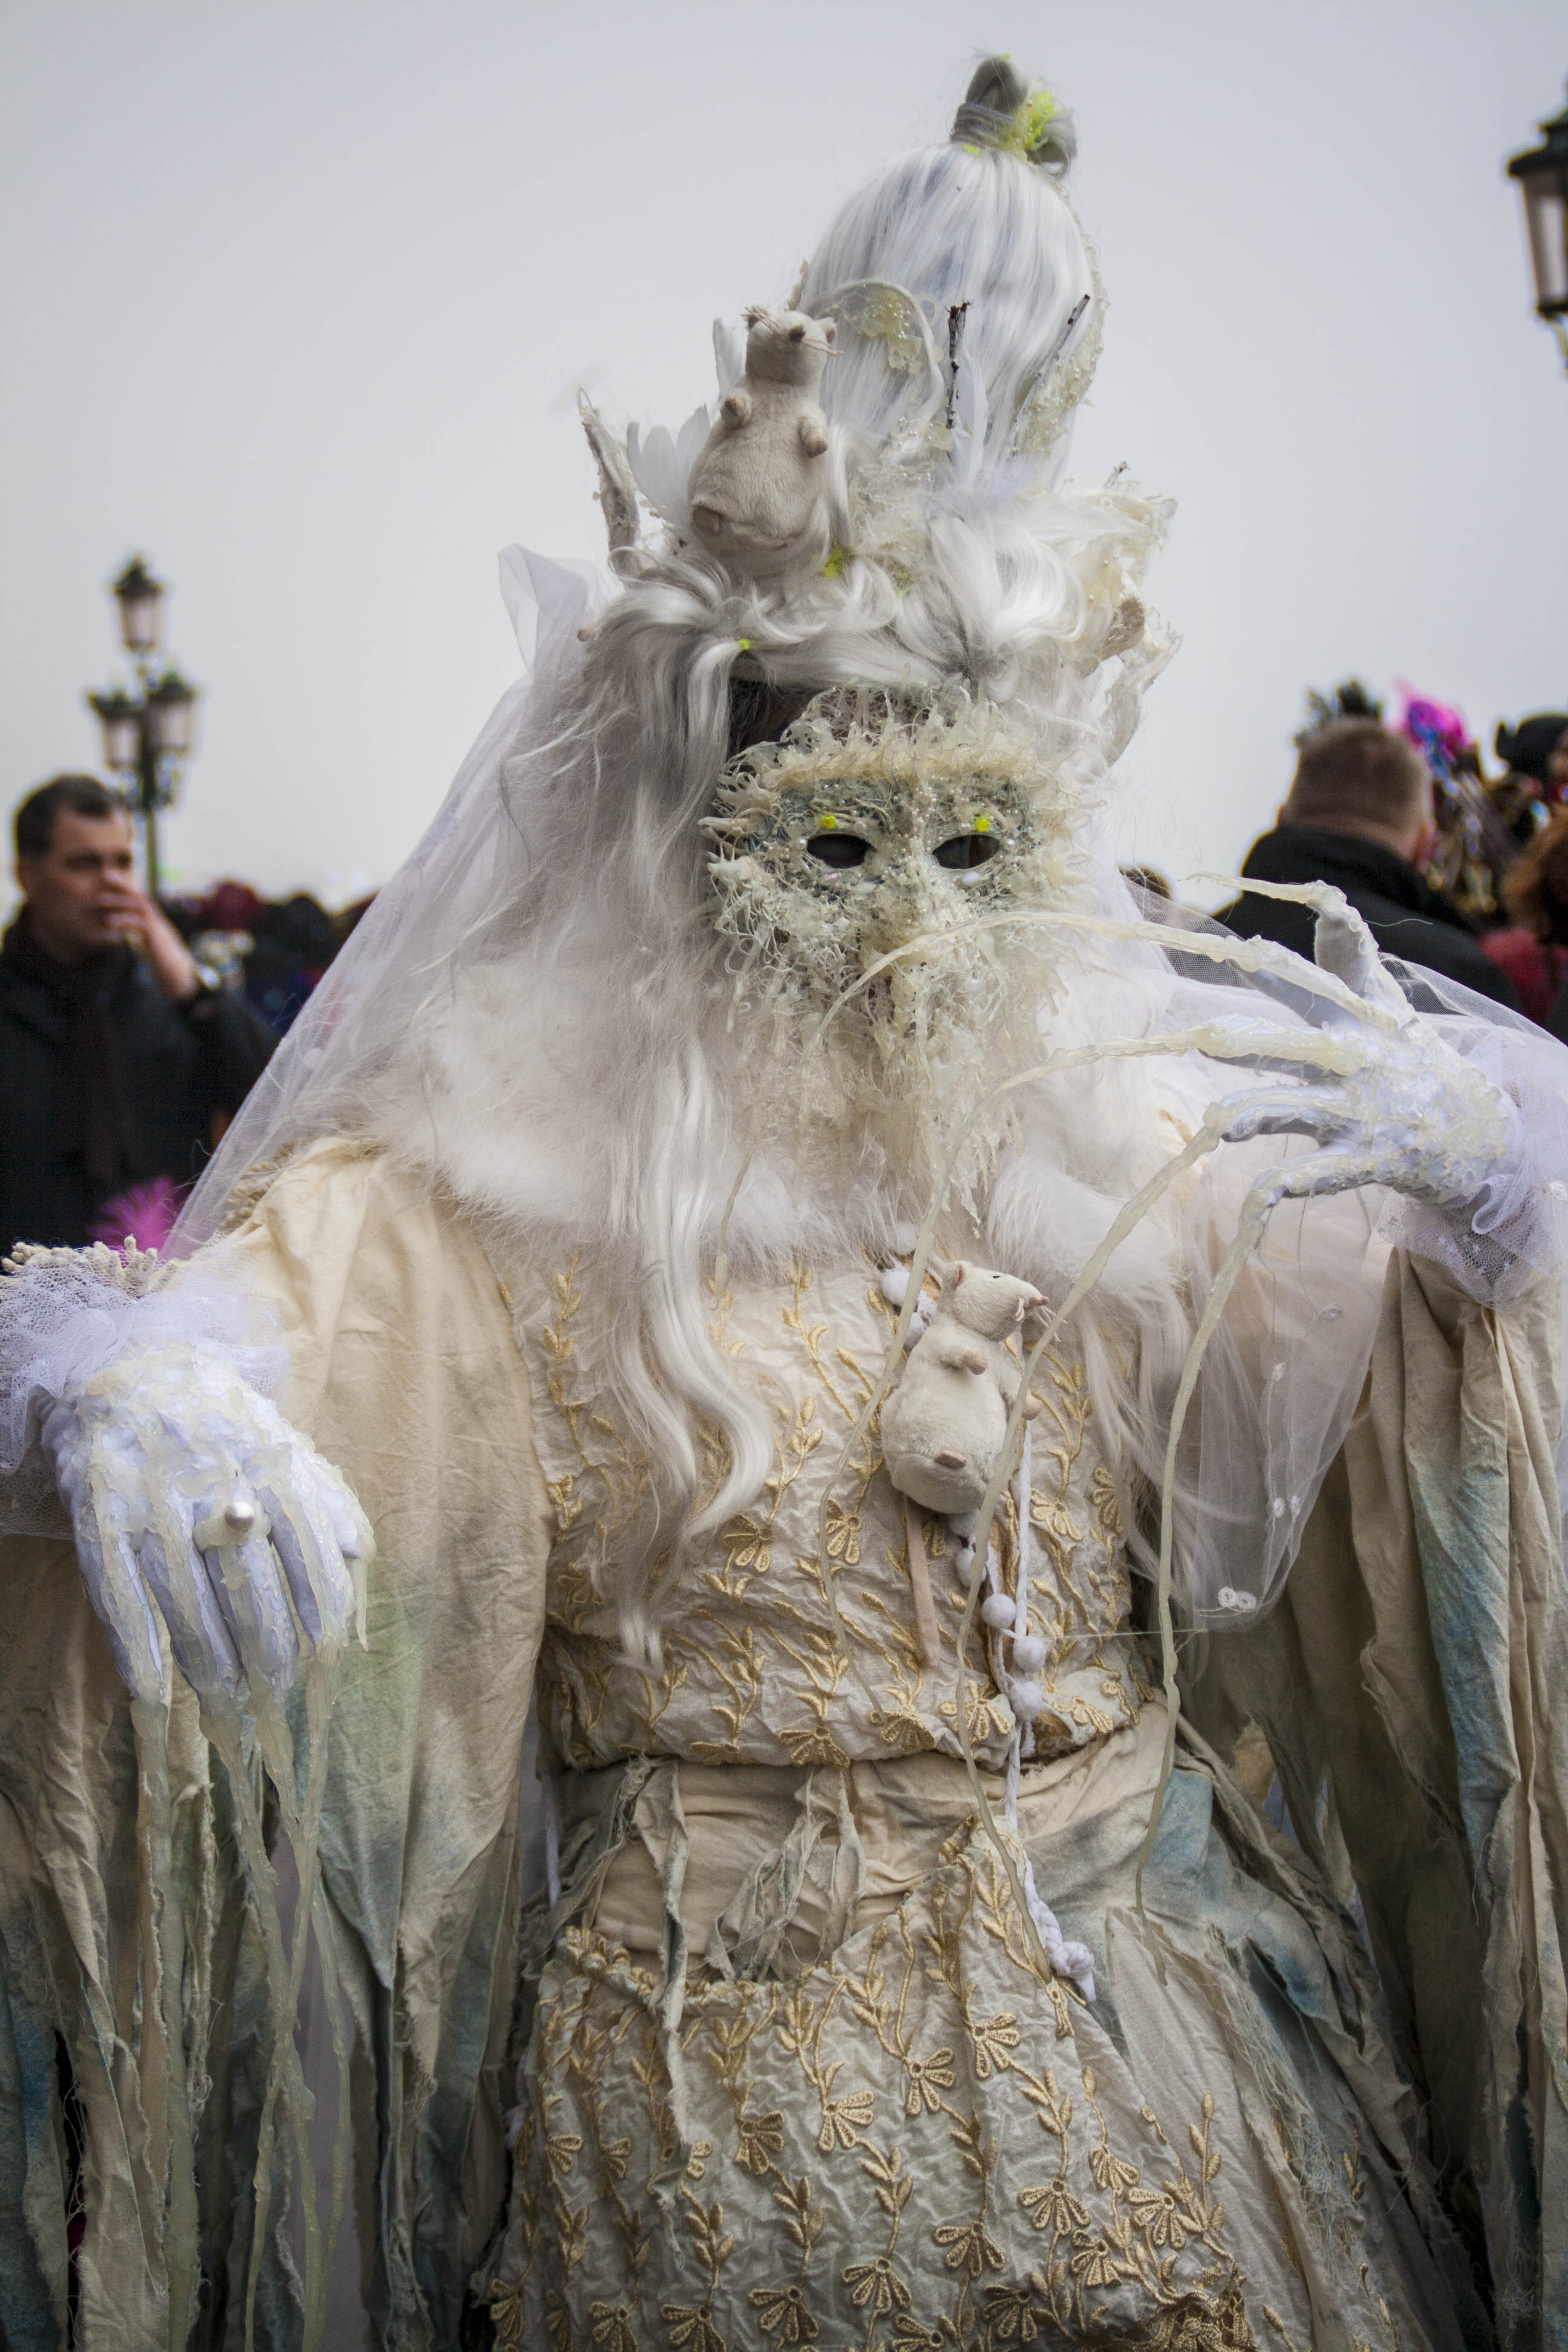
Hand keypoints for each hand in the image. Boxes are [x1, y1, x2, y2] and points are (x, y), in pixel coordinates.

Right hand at [42, 1342, 370, 1709]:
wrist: (135, 1371)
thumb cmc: (222, 1425)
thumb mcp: (284, 1447)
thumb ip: (327, 1500)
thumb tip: (360, 1556)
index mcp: (277, 1475)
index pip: (312, 1568)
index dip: (317, 1631)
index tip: (323, 1672)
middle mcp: (221, 1493)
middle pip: (253, 1598)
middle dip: (268, 1663)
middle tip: (276, 1705)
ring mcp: (159, 1507)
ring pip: (191, 1607)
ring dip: (211, 1671)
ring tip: (228, 1712)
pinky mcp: (103, 1519)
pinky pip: (123, 1596)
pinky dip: (139, 1650)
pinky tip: (153, 1692)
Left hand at [100, 875, 202, 1002]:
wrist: (178, 974)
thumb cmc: (164, 961)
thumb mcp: (150, 943)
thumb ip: (142, 933)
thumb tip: (132, 929)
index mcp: (154, 920)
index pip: (139, 898)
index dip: (126, 887)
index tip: (111, 877)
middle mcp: (156, 919)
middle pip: (139, 896)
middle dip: (123, 885)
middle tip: (105, 875)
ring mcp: (157, 927)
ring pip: (138, 907)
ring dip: (119, 901)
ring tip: (101, 900)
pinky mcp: (155, 937)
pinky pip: (138, 923)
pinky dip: (123, 920)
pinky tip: (110, 922)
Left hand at [1211, 894, 1513, 1218]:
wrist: (1473, 1132)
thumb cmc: (1411, 1057)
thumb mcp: (1386, 1003)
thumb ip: (1348, 955)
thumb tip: (1322, 897)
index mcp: (1354, 1018)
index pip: (1315, 983)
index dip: (1280, 967)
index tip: (1246, 949)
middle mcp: (1351, 1061)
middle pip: (1296, 1045)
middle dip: (1251, 1041)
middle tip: (1205, 1037)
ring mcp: (1355, 1113)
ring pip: (1294, 1110)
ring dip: (1255, 1114)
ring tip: (1217, 1123)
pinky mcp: (1360, 1161)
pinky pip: (1313, 1175)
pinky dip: (1282, 1186)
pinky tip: (1255, 1196)